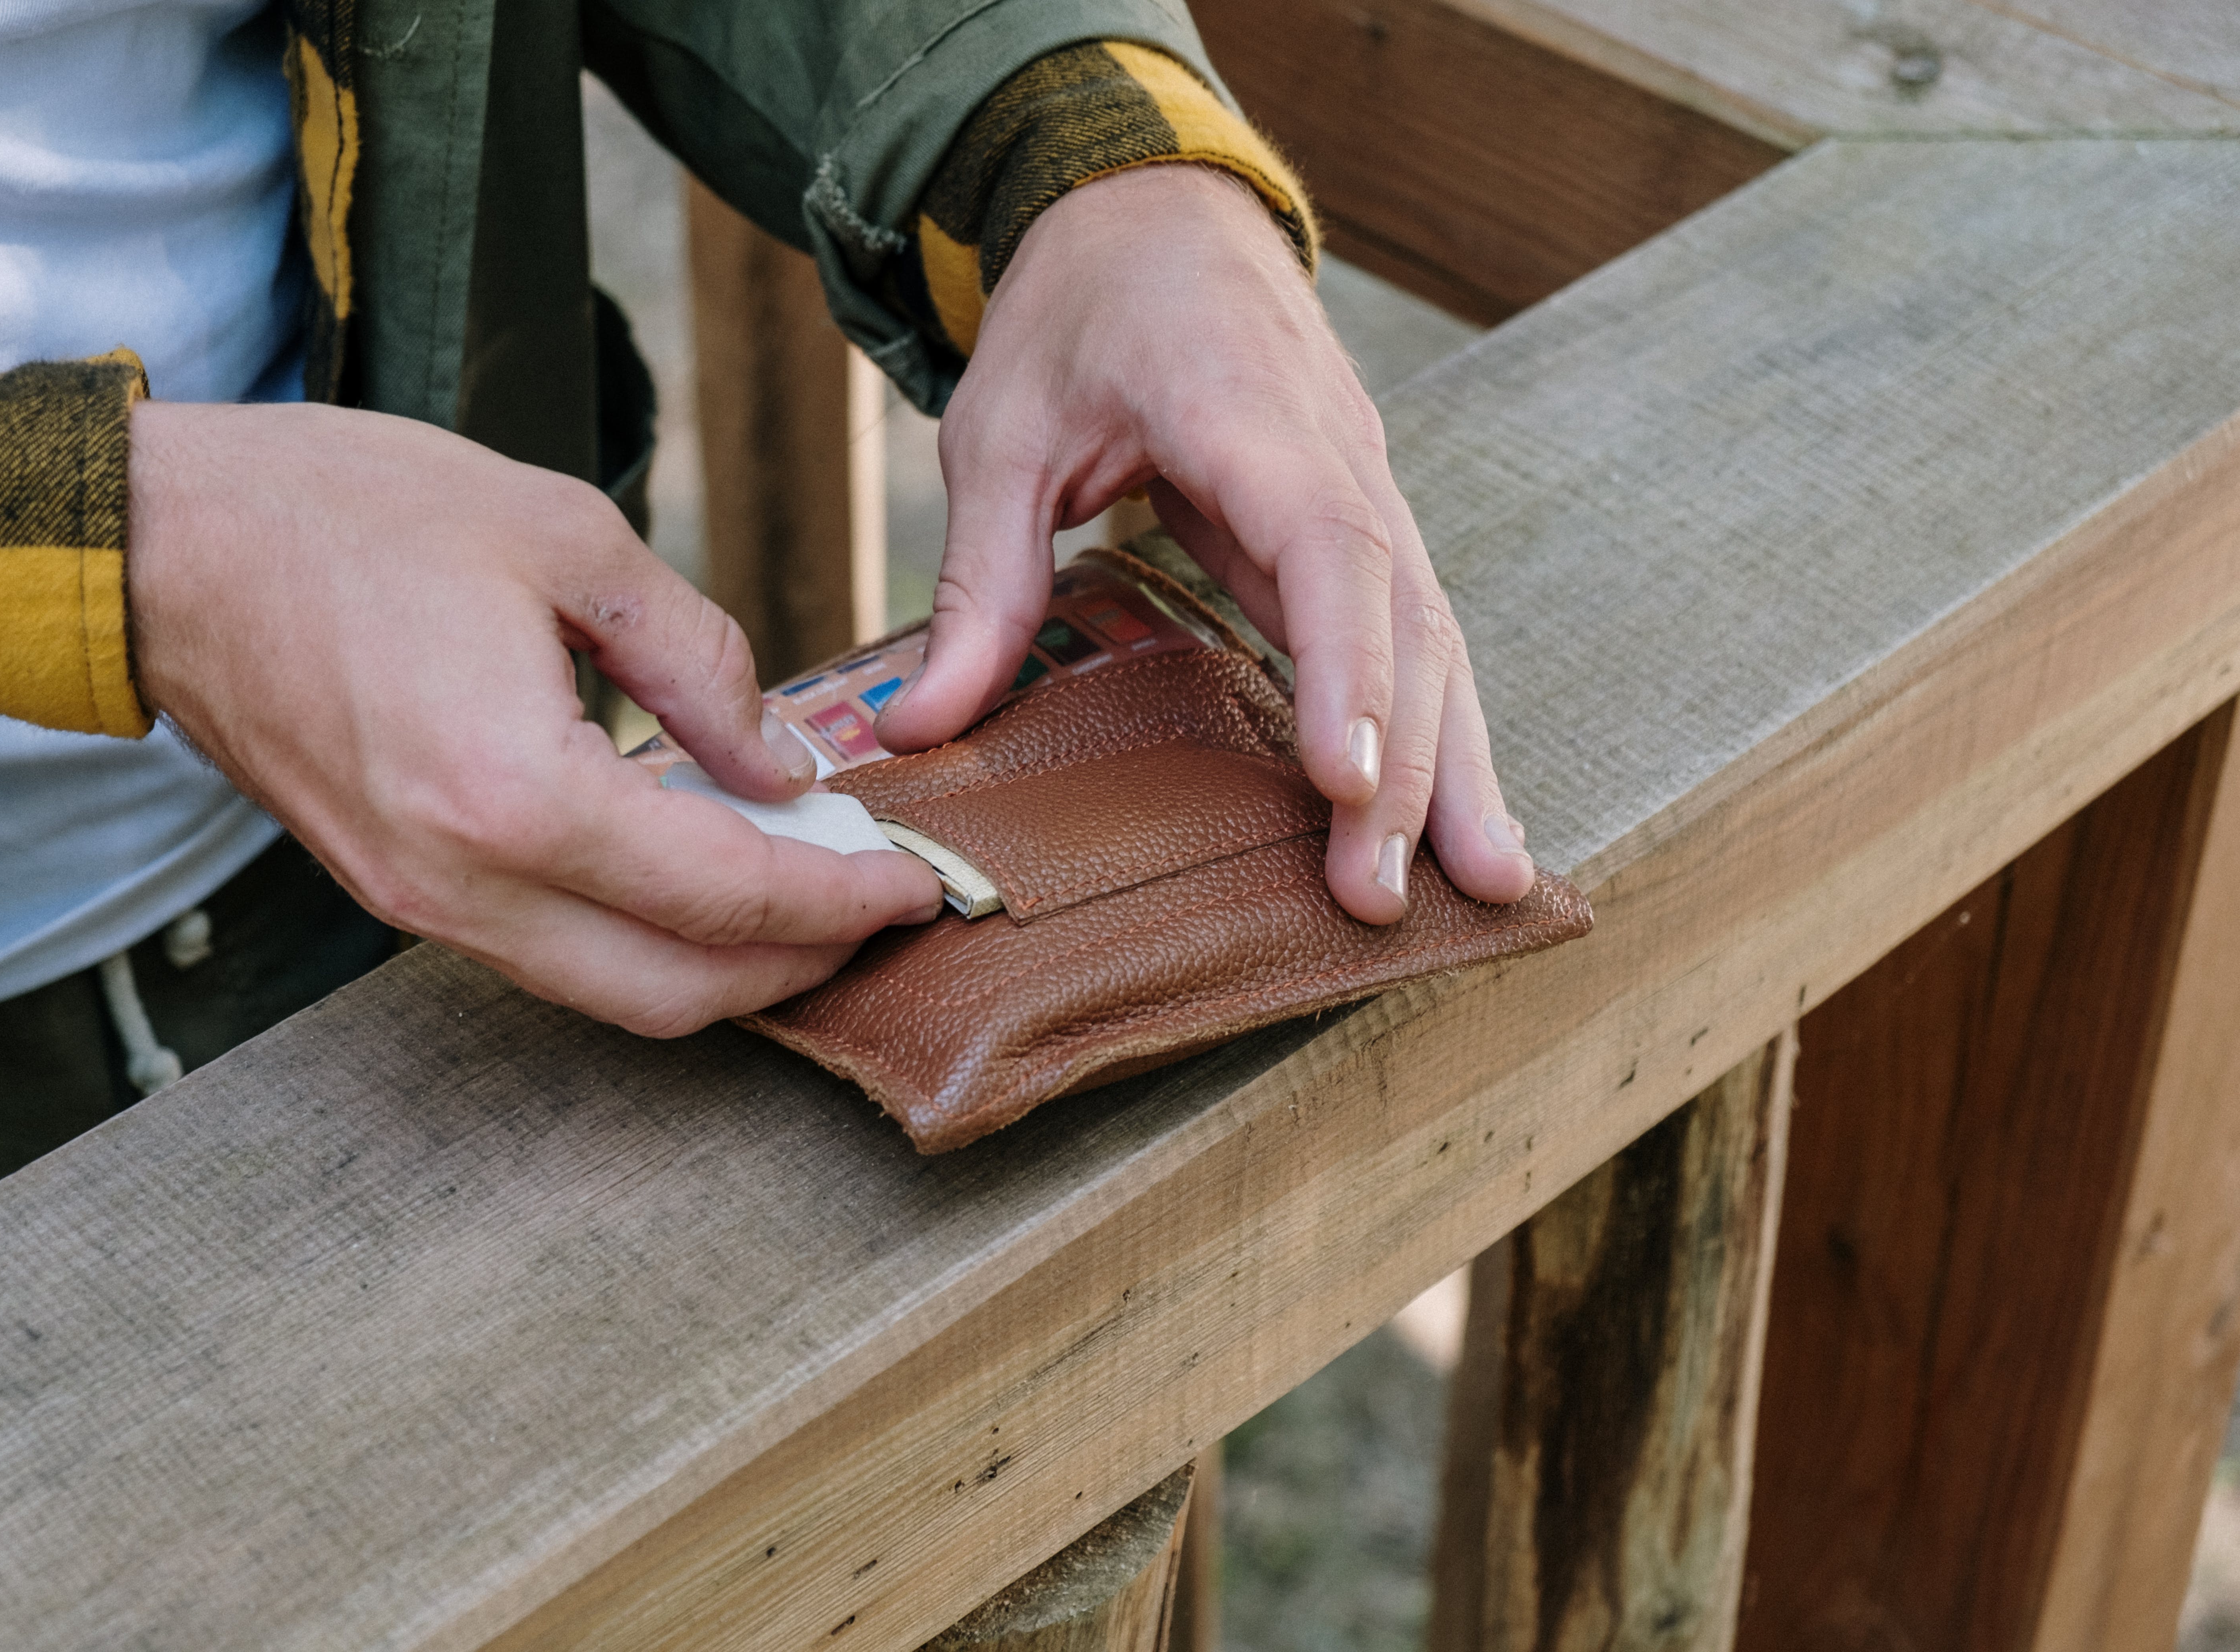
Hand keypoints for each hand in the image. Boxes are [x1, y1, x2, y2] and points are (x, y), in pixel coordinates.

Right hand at [126, 402, 941, 1035]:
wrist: (164, 547)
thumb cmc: (344, 513)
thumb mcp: (564, 538)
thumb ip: (696, 661)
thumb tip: (782, 759)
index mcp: (517, 795)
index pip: (726, 897)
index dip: (841, 901)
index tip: (917, 887)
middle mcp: (465, 884)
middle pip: (675, 993)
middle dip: (795, 967)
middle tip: (874, 910)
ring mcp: (420, 903)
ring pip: (609, 992)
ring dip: (718, 963)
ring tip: (802, 894)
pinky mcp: (394, 890)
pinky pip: (544, 953)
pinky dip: (637, 938)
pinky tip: (690, 869)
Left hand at [873, 164, 1535, 919]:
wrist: (1154, 211)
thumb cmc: (1076, 315)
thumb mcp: (999, 431)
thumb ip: (977, 581)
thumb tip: (919, 728)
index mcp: (1245, 413)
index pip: (1326, 550)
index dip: (1345, 669)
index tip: (1346, 781)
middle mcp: (1334, 455)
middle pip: (1400, 617)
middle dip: (1407, 763)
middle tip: (1383, 898)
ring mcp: (1363, 487)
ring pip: (1432, 634)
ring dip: (1455, 762)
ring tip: (1484, 886)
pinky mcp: (1358, 522)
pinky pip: (1411, 631)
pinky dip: (1437, 724)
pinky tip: (1452, 816)